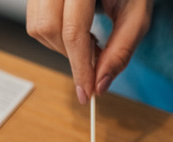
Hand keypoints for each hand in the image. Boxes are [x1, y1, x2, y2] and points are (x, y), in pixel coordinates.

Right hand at [26, 0, 152, 103]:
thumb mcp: (136, 17)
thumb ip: (120, 51)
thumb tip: (99, 85)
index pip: (73, 30)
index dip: (80, 67)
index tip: (86, 93)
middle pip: (48, 29)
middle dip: (70, 54)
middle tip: (96, 55)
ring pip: (37, 27)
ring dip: (61, 46)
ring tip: (88, 38)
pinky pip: (35, 21)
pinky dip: (55, 35)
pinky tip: (77, 29)